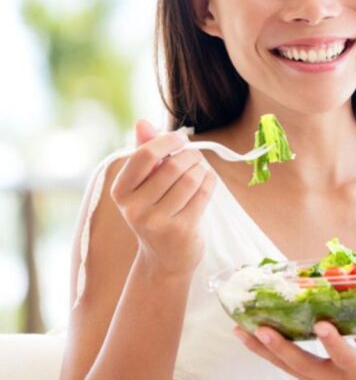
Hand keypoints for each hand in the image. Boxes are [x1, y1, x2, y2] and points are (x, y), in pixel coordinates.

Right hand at [109, 119, 216, 275]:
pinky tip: (206, 182)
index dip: (167, 141)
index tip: (179, 139)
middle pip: (173, 166)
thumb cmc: (155, 211)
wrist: (164, 257)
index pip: (144, 155)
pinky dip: (210, 182)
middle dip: (190, 156)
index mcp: (121, 192)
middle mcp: (134, 208)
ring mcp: (157, 222)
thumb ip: (144, 152)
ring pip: (191, 179)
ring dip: (202, 170)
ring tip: (199, 172)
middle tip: (194, 158)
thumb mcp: (143, 184)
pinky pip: (203, 193)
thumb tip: (142, 122)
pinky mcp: (181, 231)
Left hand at [234, 296, 355, 379]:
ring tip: (240, 329)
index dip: (333, 342)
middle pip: (300, 365)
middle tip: (261, 328)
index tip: (321, 324)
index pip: (344, 357)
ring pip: (284, 366)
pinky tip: (251, 335)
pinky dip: (267, 352)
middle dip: (280, 347)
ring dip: (262, 349)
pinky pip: (284, 367)